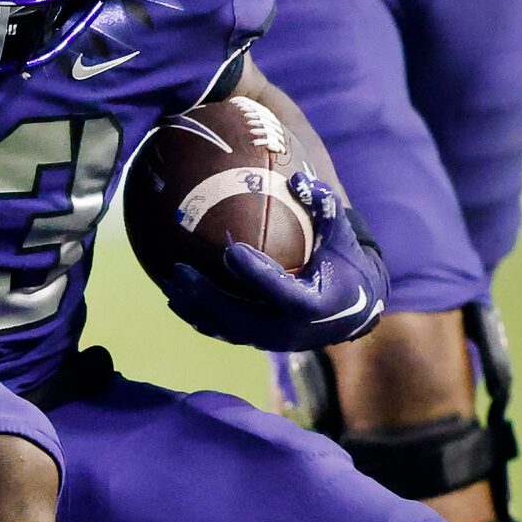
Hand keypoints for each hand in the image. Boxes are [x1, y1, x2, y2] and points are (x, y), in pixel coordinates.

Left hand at [160, 173, 386, 351]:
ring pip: (228, 329)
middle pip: (241, 317)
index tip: (231, 249)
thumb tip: (298, 178)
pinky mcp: (262, 343)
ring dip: (195, 308)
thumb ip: (325, 207)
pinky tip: (177, 300)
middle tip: (178, 271)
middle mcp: (290, 330)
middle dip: (207, 296)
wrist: (353, 311)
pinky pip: (227, 333)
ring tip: (168, 284)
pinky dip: (201, 319)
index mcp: (313, 304)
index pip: (280, 290)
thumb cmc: (344, 264)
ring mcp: (274, 341)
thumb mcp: (341, 236)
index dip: (255, 272)